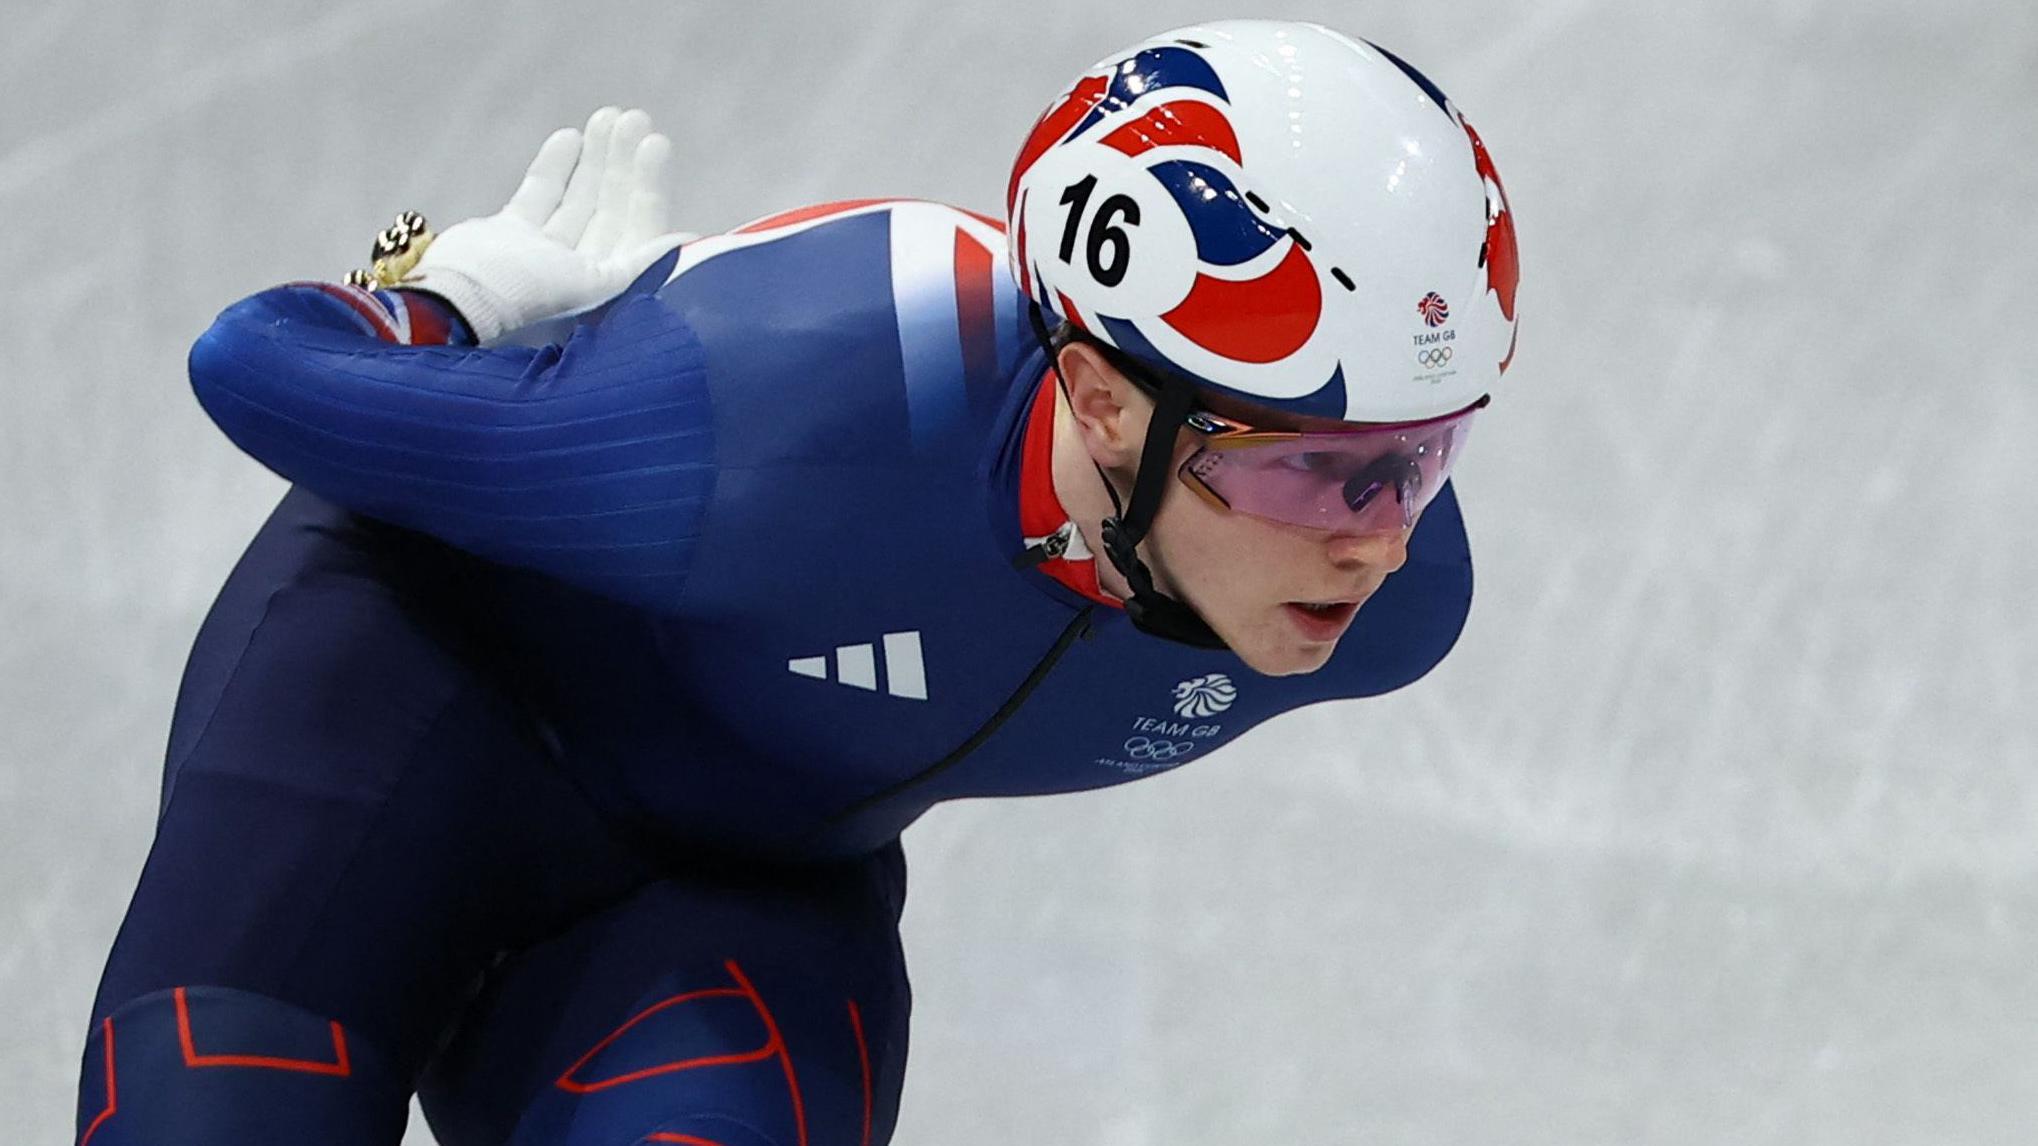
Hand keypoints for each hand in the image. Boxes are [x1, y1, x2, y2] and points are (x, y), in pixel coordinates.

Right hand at [407, 106, 693, 341]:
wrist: (457, 299)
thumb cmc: (530, 295)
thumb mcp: (599, 285)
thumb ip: (644, 262)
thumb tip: (689, 240)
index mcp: (605, 286)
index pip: (637, 227)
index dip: (649, 185)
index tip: (656, 143)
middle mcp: (577, 270)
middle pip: (609, 208)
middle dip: (622, 163)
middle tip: (636, 118)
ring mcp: (540, 252)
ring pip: (577, 197)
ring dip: (594, 159)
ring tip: (608, 116)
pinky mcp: (507, 235)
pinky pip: (539, 196)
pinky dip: (554, 168)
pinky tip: (570, 137)